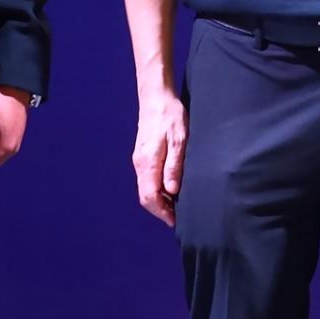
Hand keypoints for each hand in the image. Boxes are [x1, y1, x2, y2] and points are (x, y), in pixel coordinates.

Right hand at [131, 88, 187, 226]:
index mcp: (148, 163)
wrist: (156, 97)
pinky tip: (170, 189)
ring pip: (145, 189)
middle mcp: (140, 164)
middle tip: (177, 218)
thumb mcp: (180, 140)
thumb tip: (172, 191)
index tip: (175, 221)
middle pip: (145, 197)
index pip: (150, 197)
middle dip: (160, 210)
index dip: (162, 212)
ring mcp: (139, 160)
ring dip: (158, 201)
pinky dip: (156, 190)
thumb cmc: (170, 116)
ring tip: (176, 206)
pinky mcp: (142, 155)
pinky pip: (147, 180)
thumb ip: (175, 166)